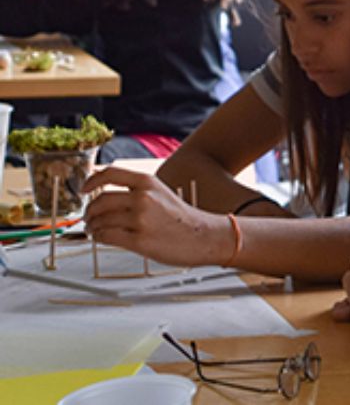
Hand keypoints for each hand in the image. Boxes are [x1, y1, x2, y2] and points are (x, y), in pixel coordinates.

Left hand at [83, 167, 229, 266]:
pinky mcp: (139, 240)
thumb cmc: (181, 217)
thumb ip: (136, 191)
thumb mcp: (160, 193)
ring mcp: (141, 219)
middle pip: (100, 201)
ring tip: (94, 230)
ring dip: (92, 227)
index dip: (91, 180)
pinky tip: (102, 238)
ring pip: (100, 220)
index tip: (83, 190)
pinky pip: (106, 236)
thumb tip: (106, 196)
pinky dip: (98, 237)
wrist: (202, 236)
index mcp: (147, 182)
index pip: (110, 174)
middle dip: (89, 212)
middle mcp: (143, 197)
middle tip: (88, 218)